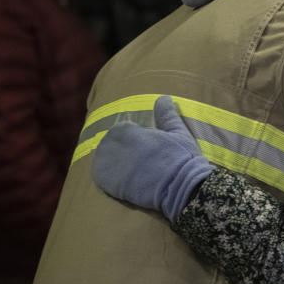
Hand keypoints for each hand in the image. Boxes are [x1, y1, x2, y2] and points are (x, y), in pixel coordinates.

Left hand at [92, 95, 212, 221]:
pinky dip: (105, 175)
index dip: (129, 133)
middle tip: (132, 153)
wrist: (183, 187)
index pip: (120, 128)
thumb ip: (166, 115)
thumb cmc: (183, 158)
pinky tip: (116, 177)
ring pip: (102, 159)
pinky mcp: (114, 186)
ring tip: (124, 164)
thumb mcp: (178, 132)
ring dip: (109, 159)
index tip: (139, 139)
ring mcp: (116, 168)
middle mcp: (121, 149)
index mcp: (135, 134)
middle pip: (109, 142)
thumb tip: (163, 97)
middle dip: (118, 145)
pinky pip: (100, 177)